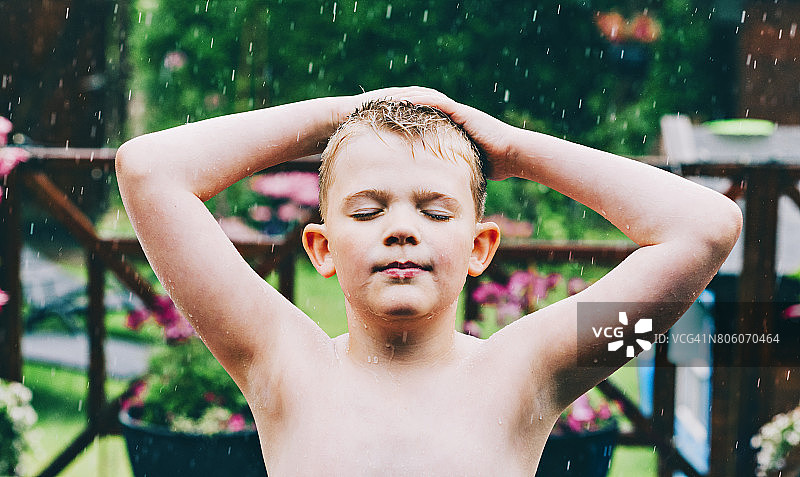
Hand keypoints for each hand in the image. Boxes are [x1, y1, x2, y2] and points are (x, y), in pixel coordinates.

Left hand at [346, 86, 517, 179]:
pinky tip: (402, 99)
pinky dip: (418, 100)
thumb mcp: (465, 169)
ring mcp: (456, 112)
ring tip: (381, 100)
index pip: (420, 120)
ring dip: (403, 99)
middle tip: (374, 106)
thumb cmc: (497, 166)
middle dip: (397, 105)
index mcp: (449, 129)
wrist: (514, 154)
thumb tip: (439, 193)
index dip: (401, 119)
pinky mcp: (461, 112)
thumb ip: (452, 173)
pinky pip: (436, 102)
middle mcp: (451, 117)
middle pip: (418, 106)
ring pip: (423, 100)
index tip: (381, 122)